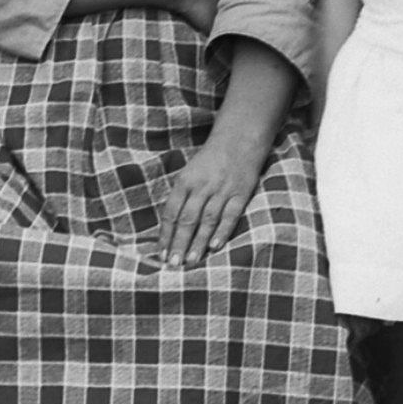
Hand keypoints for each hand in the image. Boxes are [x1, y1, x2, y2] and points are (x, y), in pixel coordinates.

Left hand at [159, 134, 263, 266]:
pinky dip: (222, 231)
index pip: (171, 212)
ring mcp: (222, 190)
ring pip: (207, 220)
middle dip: (179, 243)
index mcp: (185, 180)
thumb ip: (182, 197)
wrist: (240, 139)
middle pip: (187, 219)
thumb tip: (170, 228)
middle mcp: (202, 186)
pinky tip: (215, 247)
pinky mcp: (241, 193)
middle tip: (173, 264)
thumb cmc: (210, 160)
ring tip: (191, 261)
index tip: (161, 254)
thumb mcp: (189, 173)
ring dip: (198, 242)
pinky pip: (230, 215)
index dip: (166, 234)